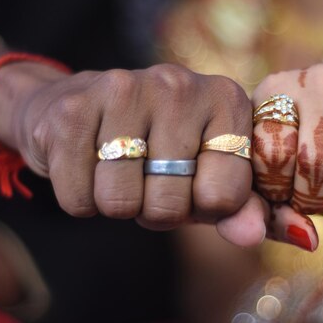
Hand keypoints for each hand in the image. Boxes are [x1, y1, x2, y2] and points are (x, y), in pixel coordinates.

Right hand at [0, 63, 264, 245]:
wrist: (82, 107)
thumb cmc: (158, 150)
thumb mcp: (207, 176)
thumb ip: (237, 208)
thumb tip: (250, 236)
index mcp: (226, 99)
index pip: (224, 196)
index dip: (202, 208)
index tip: (191, 185)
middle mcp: (179, 85)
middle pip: (170, 205)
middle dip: (156, 210)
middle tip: (148, 181)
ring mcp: (123, 90)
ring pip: (121, 203)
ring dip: (117, 206)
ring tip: (120, 172)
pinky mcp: (71, 109)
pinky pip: (78, 199)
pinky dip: (81, 200)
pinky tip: (87, 165)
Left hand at [251, 63, 322, 214]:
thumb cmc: (295, 145)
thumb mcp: (270, 171)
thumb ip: (270, 211)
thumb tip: (308, 240)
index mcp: (272, 92)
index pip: (273, 153)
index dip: (278, 189)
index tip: (282, 195)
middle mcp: (315, 79)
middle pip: (320, 158)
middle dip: (316, 197)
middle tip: (313, 203)